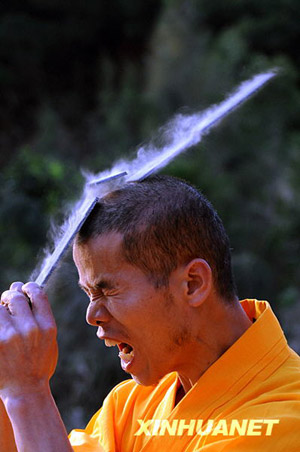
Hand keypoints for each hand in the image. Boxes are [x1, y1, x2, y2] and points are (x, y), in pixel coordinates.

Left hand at [0, 282, 57, 400]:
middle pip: (15, 297)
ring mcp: (9, 337)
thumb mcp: (50, 341)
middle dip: (10, 295)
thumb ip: (42, 318)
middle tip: (7, 300)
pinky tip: (0, 327)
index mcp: (47, 326)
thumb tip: (27, 294)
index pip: (37, 294)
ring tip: (2, 316)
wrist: (25, 392)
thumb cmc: (38, 365)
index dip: (29, 287)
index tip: (24, 288)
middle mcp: (30, 329)